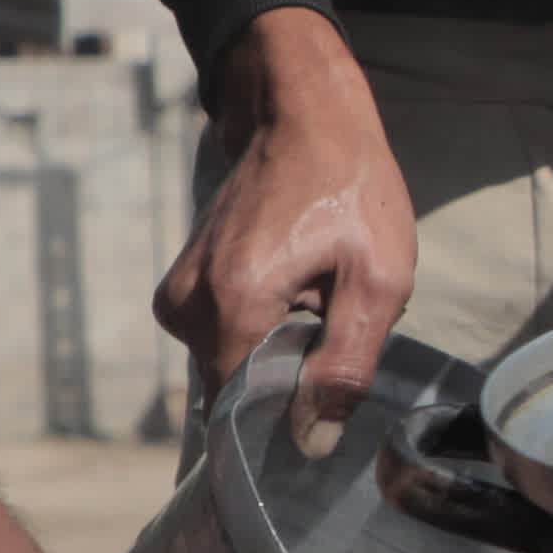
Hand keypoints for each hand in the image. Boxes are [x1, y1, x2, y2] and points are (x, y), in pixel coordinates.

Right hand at [159, 13, 418, 441]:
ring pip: (229, 364)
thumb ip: (345, 366)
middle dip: (288, 373)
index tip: (327, 395)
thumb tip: (311, 440)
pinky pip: (221, 337)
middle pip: (237, 388)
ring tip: (314, 291)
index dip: (287, 419)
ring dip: (277, 347)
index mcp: (232, 303)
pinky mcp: (179, 286)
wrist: (301, 113)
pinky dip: (259, 326)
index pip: (241, 410)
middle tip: (332, 317)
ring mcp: (175, 294)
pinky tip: (292, 284)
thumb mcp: (378, 278)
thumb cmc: (349, 185)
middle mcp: (187, 304)